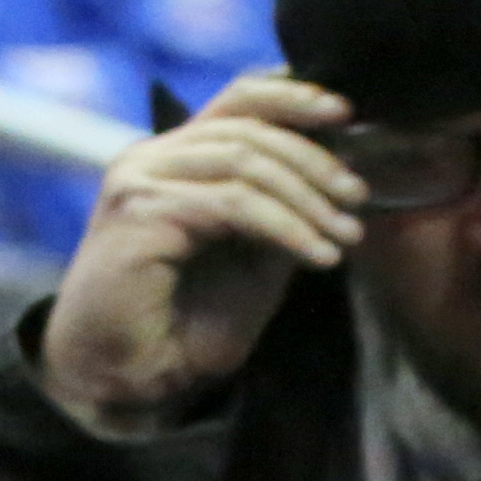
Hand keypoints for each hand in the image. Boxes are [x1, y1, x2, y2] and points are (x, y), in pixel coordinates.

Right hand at [36, 71, 366, 440]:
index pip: (236, 101)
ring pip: (245, 163)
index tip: (346, 113)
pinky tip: (317, 256)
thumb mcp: (248, 263)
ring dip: (306, 199)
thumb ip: (278, 213)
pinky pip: (233, 205)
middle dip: (314, 161)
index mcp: (171, 160)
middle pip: (247, 127)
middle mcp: (150, 159)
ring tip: (345, 235)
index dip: (293, 97)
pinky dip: (285, 227)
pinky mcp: (141, 212)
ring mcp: (140, 180)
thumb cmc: (178, 331)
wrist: (122, 384)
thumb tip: (333, 179)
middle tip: (358, 197)